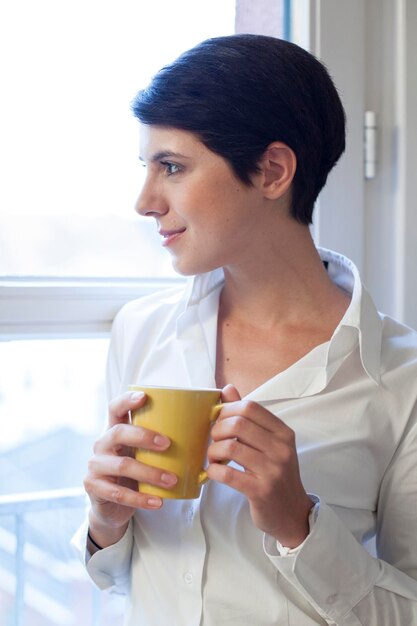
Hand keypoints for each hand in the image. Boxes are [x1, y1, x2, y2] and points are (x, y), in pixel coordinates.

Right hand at [83, 391, 177, 547]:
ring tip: (172, 480)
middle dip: (144, 436)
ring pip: (123, 466)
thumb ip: (162, 441)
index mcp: (114, 430)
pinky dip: (141, 498)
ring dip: (150, 473)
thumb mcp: (144, 454)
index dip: (126, 400)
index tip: (144, 396)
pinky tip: (158, 502)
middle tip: (168, 444)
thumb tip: (206, 425)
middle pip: (119, 433)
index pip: (114, 408)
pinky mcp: (95, 488)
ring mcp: (95, 466)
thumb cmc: (136, 472)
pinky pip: (119, 493)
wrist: (113, 507)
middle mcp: (102, 444)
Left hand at [207, 385, 312, 547]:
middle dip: (217, 429)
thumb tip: (227, 389)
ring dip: (213, 451)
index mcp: (283, 432)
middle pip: (238, 424)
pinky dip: (213, 470)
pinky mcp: (261, 491)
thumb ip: (248, 416)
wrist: (292, 513)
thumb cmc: (275, 474)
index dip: (228, 410)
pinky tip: (212, 471)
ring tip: (213, 457)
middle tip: (213, 440)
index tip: (219, 420)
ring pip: (231, 447)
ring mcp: (273, 470)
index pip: (250, 407)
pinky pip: (228, 474)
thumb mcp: (268, 443)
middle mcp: (281, 449)